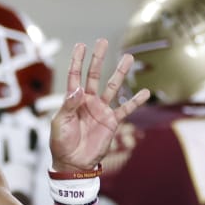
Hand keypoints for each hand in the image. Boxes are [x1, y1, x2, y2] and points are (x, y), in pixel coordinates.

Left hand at [49, 39, 149, 173]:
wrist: (73, 163)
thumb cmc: (62, 143)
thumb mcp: (60, 123)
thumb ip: (69, 105)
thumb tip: (78, 89)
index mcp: (73, 100)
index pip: (75, 76)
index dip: (77, 60)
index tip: (81, 45)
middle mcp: (88, 101)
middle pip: (94, 75)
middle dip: (98, 59)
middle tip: (103, 41)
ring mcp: (101, 110)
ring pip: (112, 87)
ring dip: (120, 73)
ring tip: (128, 57)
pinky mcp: (111, 122)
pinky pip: (125, 109)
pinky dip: (135, 101)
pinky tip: (145, 92)